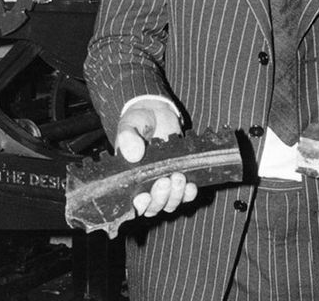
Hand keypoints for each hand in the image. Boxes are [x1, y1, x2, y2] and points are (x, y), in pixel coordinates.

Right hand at [116, 99, 197, 216]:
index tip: (143, 196)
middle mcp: (145, 186)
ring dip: (176, 196)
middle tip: (165, 180)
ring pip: (170, 204)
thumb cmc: (138, 121)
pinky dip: (189, 193)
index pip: (132, 202)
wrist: (156, 111)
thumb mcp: (129, 125)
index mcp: (128, 178)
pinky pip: (185, 195)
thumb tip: (133, 153)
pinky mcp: (179, 177)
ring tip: (178, 177)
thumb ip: (128, 137)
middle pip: (154, 207)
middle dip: (160, 198)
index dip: (139, 205)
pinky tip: (191, 184)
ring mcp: (163, 183)